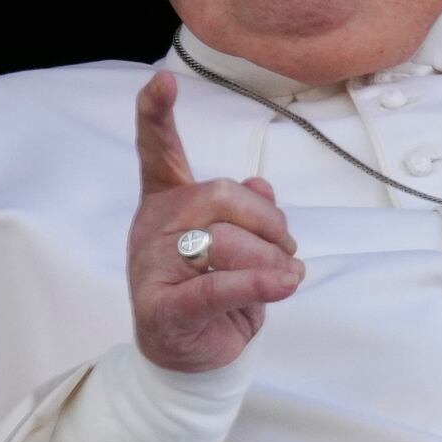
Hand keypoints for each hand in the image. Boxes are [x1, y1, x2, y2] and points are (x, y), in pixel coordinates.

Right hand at [129, 71, 303, 372]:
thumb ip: (245, 210)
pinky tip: (286, 283)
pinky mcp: (165, 309)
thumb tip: (261, 184)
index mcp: (166, 203)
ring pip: (225, 243)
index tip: (161, 82)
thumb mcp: (238, 245)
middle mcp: (153, 228)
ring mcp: (152, 268)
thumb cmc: (216, 293)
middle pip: (218, 196)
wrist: (191, 359)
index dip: (156, 115)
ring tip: (284, 278)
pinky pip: (218, 287)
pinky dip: (258, 283)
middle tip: (289, 248)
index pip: (157, 153)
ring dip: (271, 261)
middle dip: (267, 220)